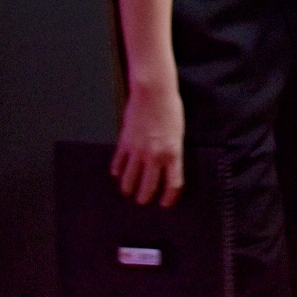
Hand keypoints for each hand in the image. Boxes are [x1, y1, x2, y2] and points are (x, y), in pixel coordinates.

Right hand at [111, 81, 184, 206]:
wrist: (154, 93)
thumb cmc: (171, 109)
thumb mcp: (178, 133)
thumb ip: (172, 151)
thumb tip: (166, 167)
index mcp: (173, 153)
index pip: (173, 184)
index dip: (168, 198)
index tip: (165, 203)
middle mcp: (155, 156)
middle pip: (148, 188)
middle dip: (144, 198)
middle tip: (143, 200)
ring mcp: (137, 151)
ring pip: (129, 181)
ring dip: (128, 188)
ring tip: (129, 191)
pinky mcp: (124, 143)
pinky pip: (118, 164)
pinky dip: (118, 171)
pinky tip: (118, 173)